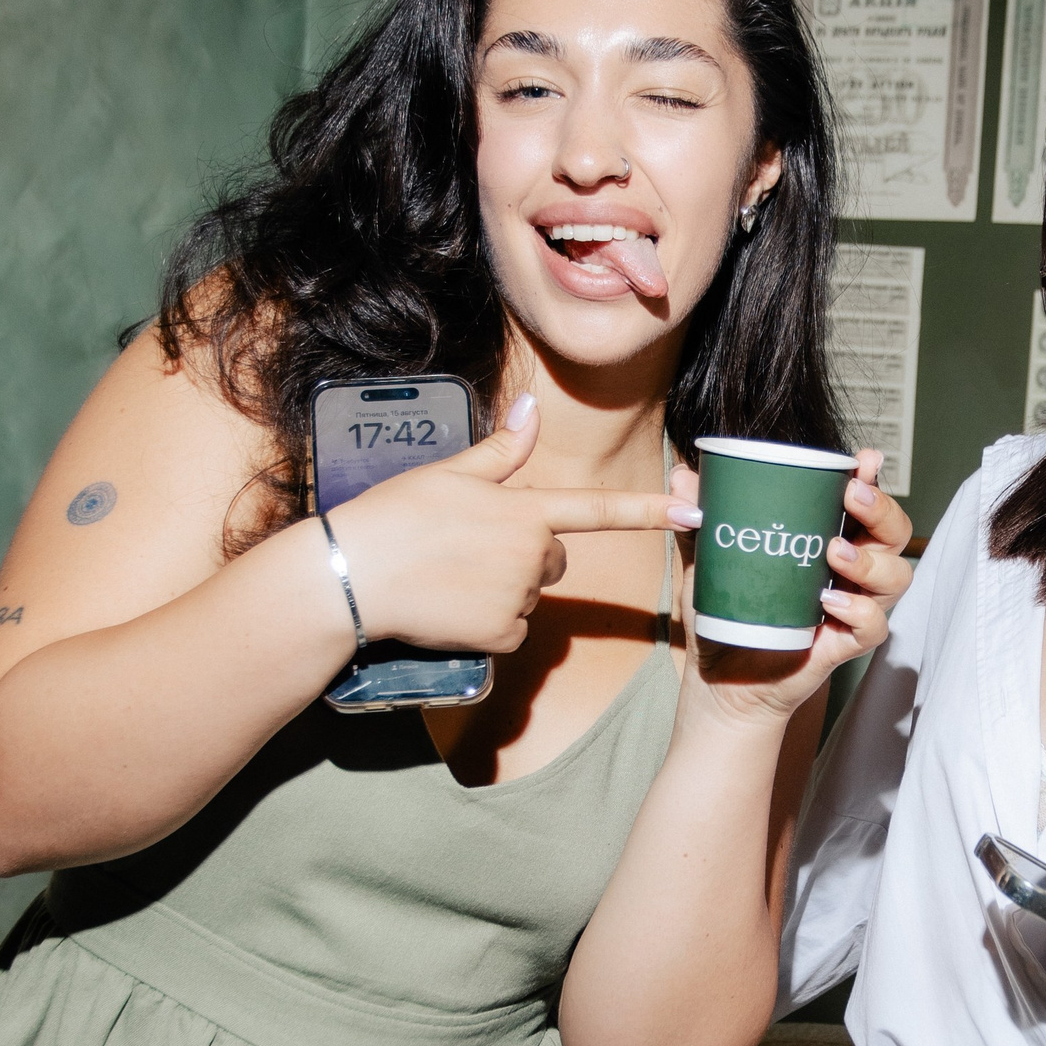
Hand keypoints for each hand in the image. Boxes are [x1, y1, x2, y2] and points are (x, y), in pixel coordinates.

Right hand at [324, 396, 696, 654]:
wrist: (353, 576)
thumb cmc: (395, 516)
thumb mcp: (449, 472)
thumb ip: (502, 450)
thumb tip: (531, 409)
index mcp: (525, 511)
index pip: (598, 511)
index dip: (648, 511)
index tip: (692, 512)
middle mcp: (532, 557)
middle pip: (552, 560)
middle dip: (524, 556)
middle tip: (468, 548)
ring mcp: (518, 599)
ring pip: (530, 595)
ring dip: (502, 588)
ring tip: (450, 576)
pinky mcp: (501, 636)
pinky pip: (512, 630)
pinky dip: (489, 624)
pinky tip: (452, 607)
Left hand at [667, 447, 915, 730]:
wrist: (719, 679)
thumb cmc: (727, 615)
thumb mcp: (709, 561)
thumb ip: (701, 519)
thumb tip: (682, 475)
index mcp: (828, 540)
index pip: (863, 503)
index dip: (872, 479)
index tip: (863, 459)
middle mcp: (849, 571)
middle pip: (893, 533)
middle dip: (882, 509)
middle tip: (851, 496)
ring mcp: (851, 608)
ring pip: (896, 576)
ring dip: (871, 560)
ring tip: (834, 552)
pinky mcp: (845, 645)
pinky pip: (875, 626)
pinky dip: (860, 611)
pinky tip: (830, 603)